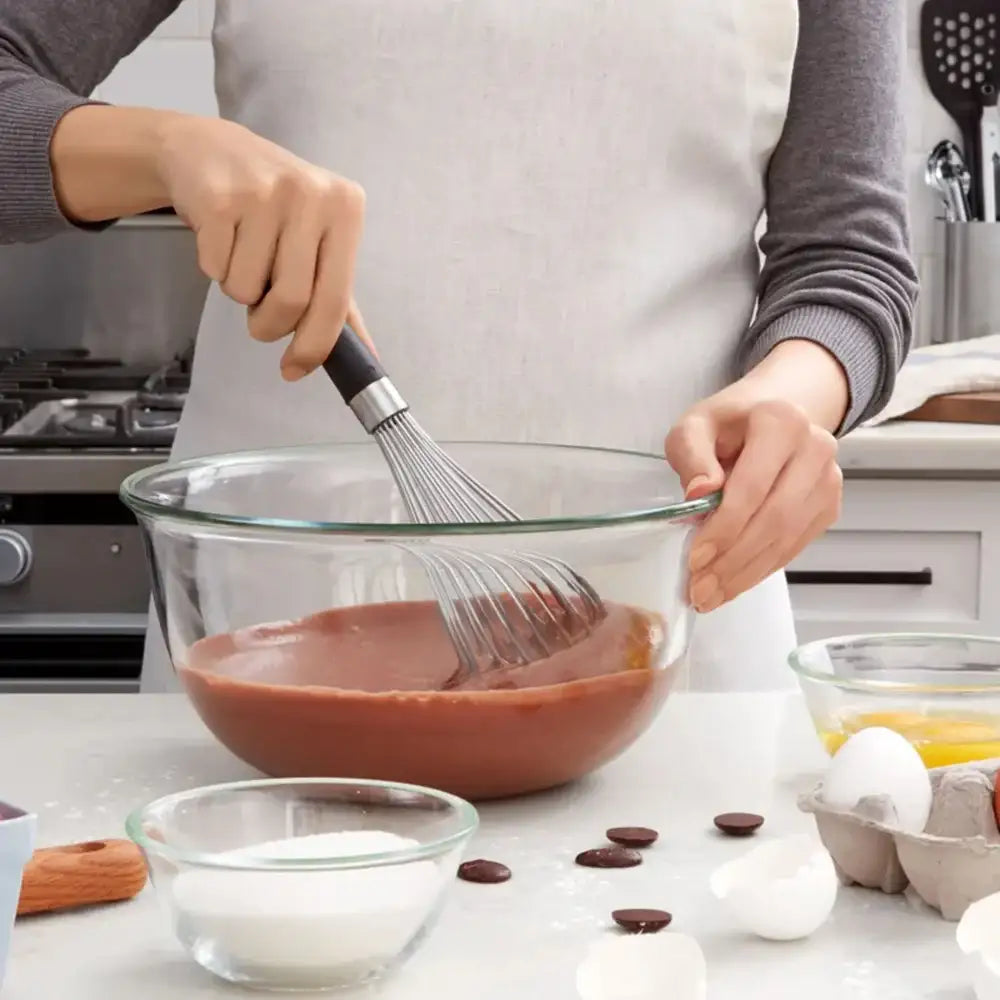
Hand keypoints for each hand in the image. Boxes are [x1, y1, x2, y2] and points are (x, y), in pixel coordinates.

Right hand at [155, 115, 367, 379]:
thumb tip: (367, 357)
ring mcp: (264, 192)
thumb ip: (342, 299)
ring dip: (239, 291)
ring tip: (242, 256)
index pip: (336, 300)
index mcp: (346, 209)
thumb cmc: (273, 205)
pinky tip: (221, 238)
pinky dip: (215, 269)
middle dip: (269, 324)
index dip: (313, 346)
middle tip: (260, 315)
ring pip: (248, 289)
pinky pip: (216, 269)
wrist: (209, 150)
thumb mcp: (319, 240)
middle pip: (291, 301)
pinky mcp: (219, 198)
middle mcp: (311, 194)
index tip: (294, 369)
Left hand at [665, 382, 842, 613]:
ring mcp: (827, 480)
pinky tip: (733, 584)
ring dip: (746, 573)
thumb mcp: (694, 427)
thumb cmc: (727, 424)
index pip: (753, 486)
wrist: (769, 414)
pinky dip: (761, 569)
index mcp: (780, 422)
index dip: (725, 527)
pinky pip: (794, 546)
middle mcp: (814, 449)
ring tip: (710, 595)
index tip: (696, 558)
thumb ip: (692, 456)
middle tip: (699, 589)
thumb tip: (699, 495)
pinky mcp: (828, 506)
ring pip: (787, 539)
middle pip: (775, 518)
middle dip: (733, 560)